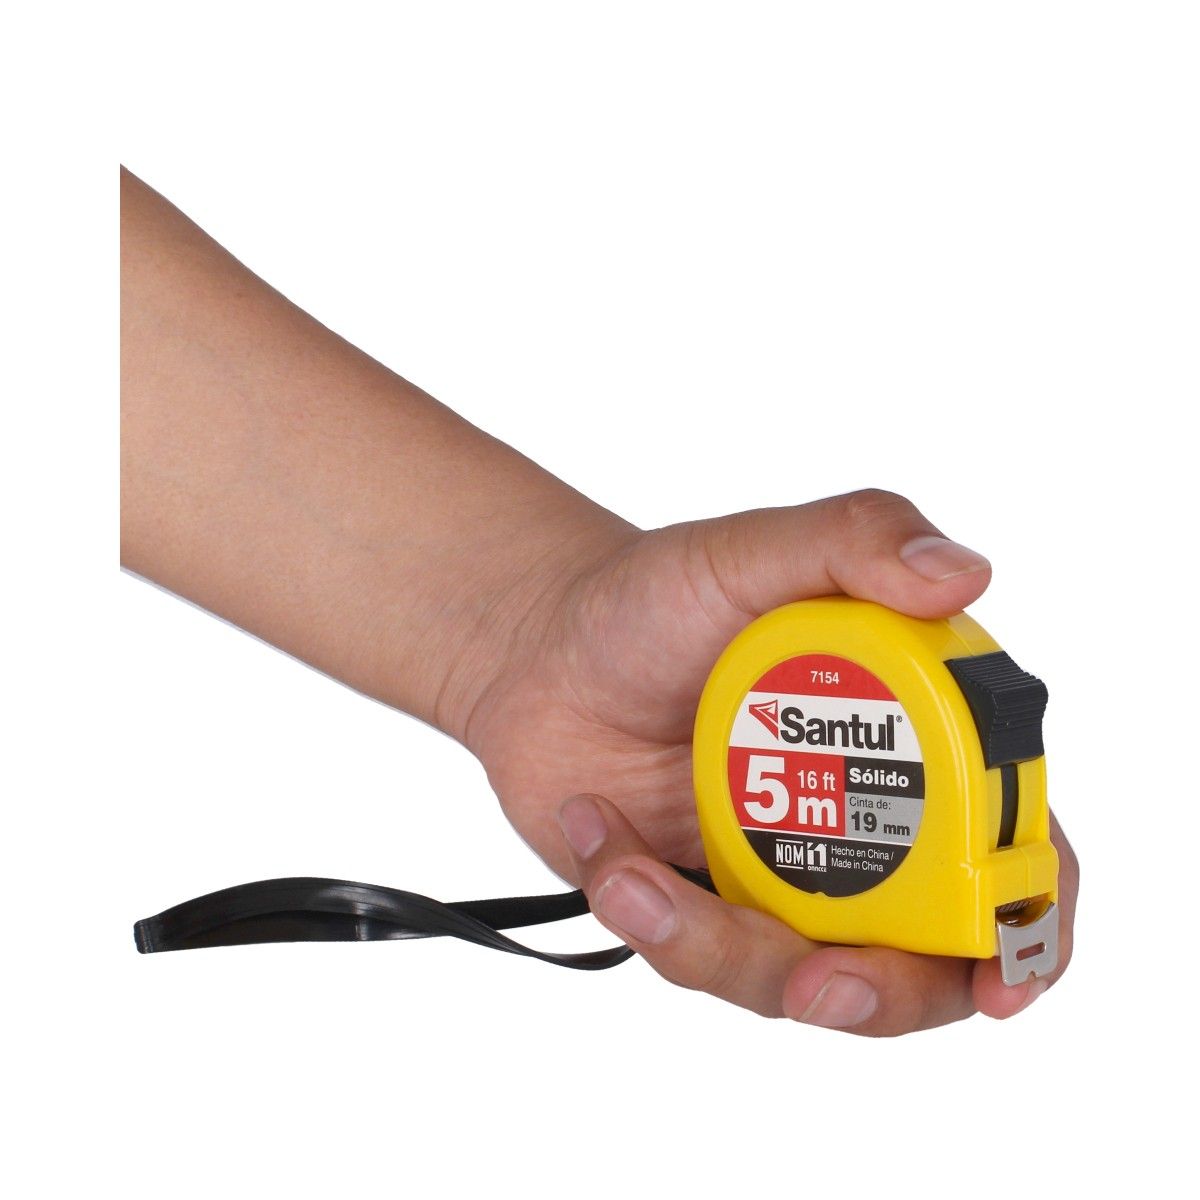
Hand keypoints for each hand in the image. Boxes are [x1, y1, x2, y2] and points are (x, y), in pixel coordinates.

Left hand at [464, 489, 1077, 1034]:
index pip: (1011, 845)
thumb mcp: (744, 553)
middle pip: (925, 958)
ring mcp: (782, 877)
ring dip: (715, 945)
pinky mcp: (703, 909)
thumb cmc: (651, 600)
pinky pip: (697, 960)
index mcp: (910, 740)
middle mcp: (862, 825)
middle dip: (883, 991)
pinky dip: (642, 909)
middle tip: (818, 981)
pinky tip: (598, 831)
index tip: (1000, 973)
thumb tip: (961, 573)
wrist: (538, 652)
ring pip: (798, 980)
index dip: (1031, 920)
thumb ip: (851, 540)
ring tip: (627, 866)